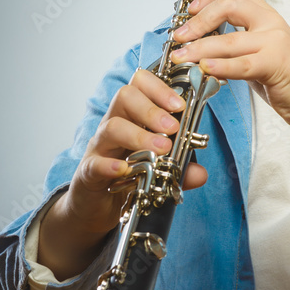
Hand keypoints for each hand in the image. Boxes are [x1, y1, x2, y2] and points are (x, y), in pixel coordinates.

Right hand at [65, 67, 207, 236]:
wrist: (97, 205)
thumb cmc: (128, 175)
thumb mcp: (159, 169)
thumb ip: (180, 168)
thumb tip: (201, 174)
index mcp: (132, 116)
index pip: (140, 85)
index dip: (159, 88)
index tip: (180, 105)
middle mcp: (114, 124)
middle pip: (125, 96)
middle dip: (152, 109)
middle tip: (172, 127)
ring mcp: (99, 147)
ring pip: (112, 127)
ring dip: (139, 135)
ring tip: (161, 149)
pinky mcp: (88, 172)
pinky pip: (95, 163)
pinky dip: (110, 166)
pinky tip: (125, 169)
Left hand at [170, 0, 289, 136]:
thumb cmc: (288, 75)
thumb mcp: (259, 50)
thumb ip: (234, 43)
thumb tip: (198, 43)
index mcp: (266, 15)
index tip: (190, 8)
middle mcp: (270, 23)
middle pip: (228, 6)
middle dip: (197, 20)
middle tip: (180, 36)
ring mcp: (274, 42)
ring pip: (229, 38)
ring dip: (199, 47)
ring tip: (182, 56)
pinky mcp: (275, 64)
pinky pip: (242, 64)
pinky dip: (220, 65)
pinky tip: (205, 68)